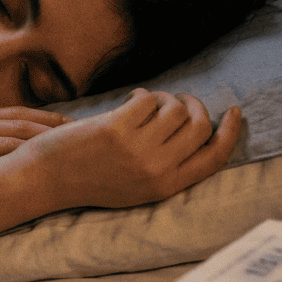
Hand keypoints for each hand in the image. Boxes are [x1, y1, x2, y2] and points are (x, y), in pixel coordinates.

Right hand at [0, 107, 70, 179]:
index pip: (13, 113)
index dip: (44, 117)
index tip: (69, 123)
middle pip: (20, 126)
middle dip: (54, 132)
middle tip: (85, 139)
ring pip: (12, 143)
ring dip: (43, 149)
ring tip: (71, 156)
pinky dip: (16, 168)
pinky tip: (36, 176)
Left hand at [21, 88, 240, 209]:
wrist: (47, 179)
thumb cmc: (90, 179)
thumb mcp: (137, 186)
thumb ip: (168, 165)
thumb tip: (196, 127)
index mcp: (167, 186)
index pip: (216, 157)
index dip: (230, 132)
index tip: (233, 112)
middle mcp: (157, 169)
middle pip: (200, 127)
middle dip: (196, 107)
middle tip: (181, 100)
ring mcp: (137, 149)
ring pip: (175, 109)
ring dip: (166, 98)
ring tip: (149, 101)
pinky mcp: (117, 129)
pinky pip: (148, 100)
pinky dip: (144, 95)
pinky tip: (131, 99)